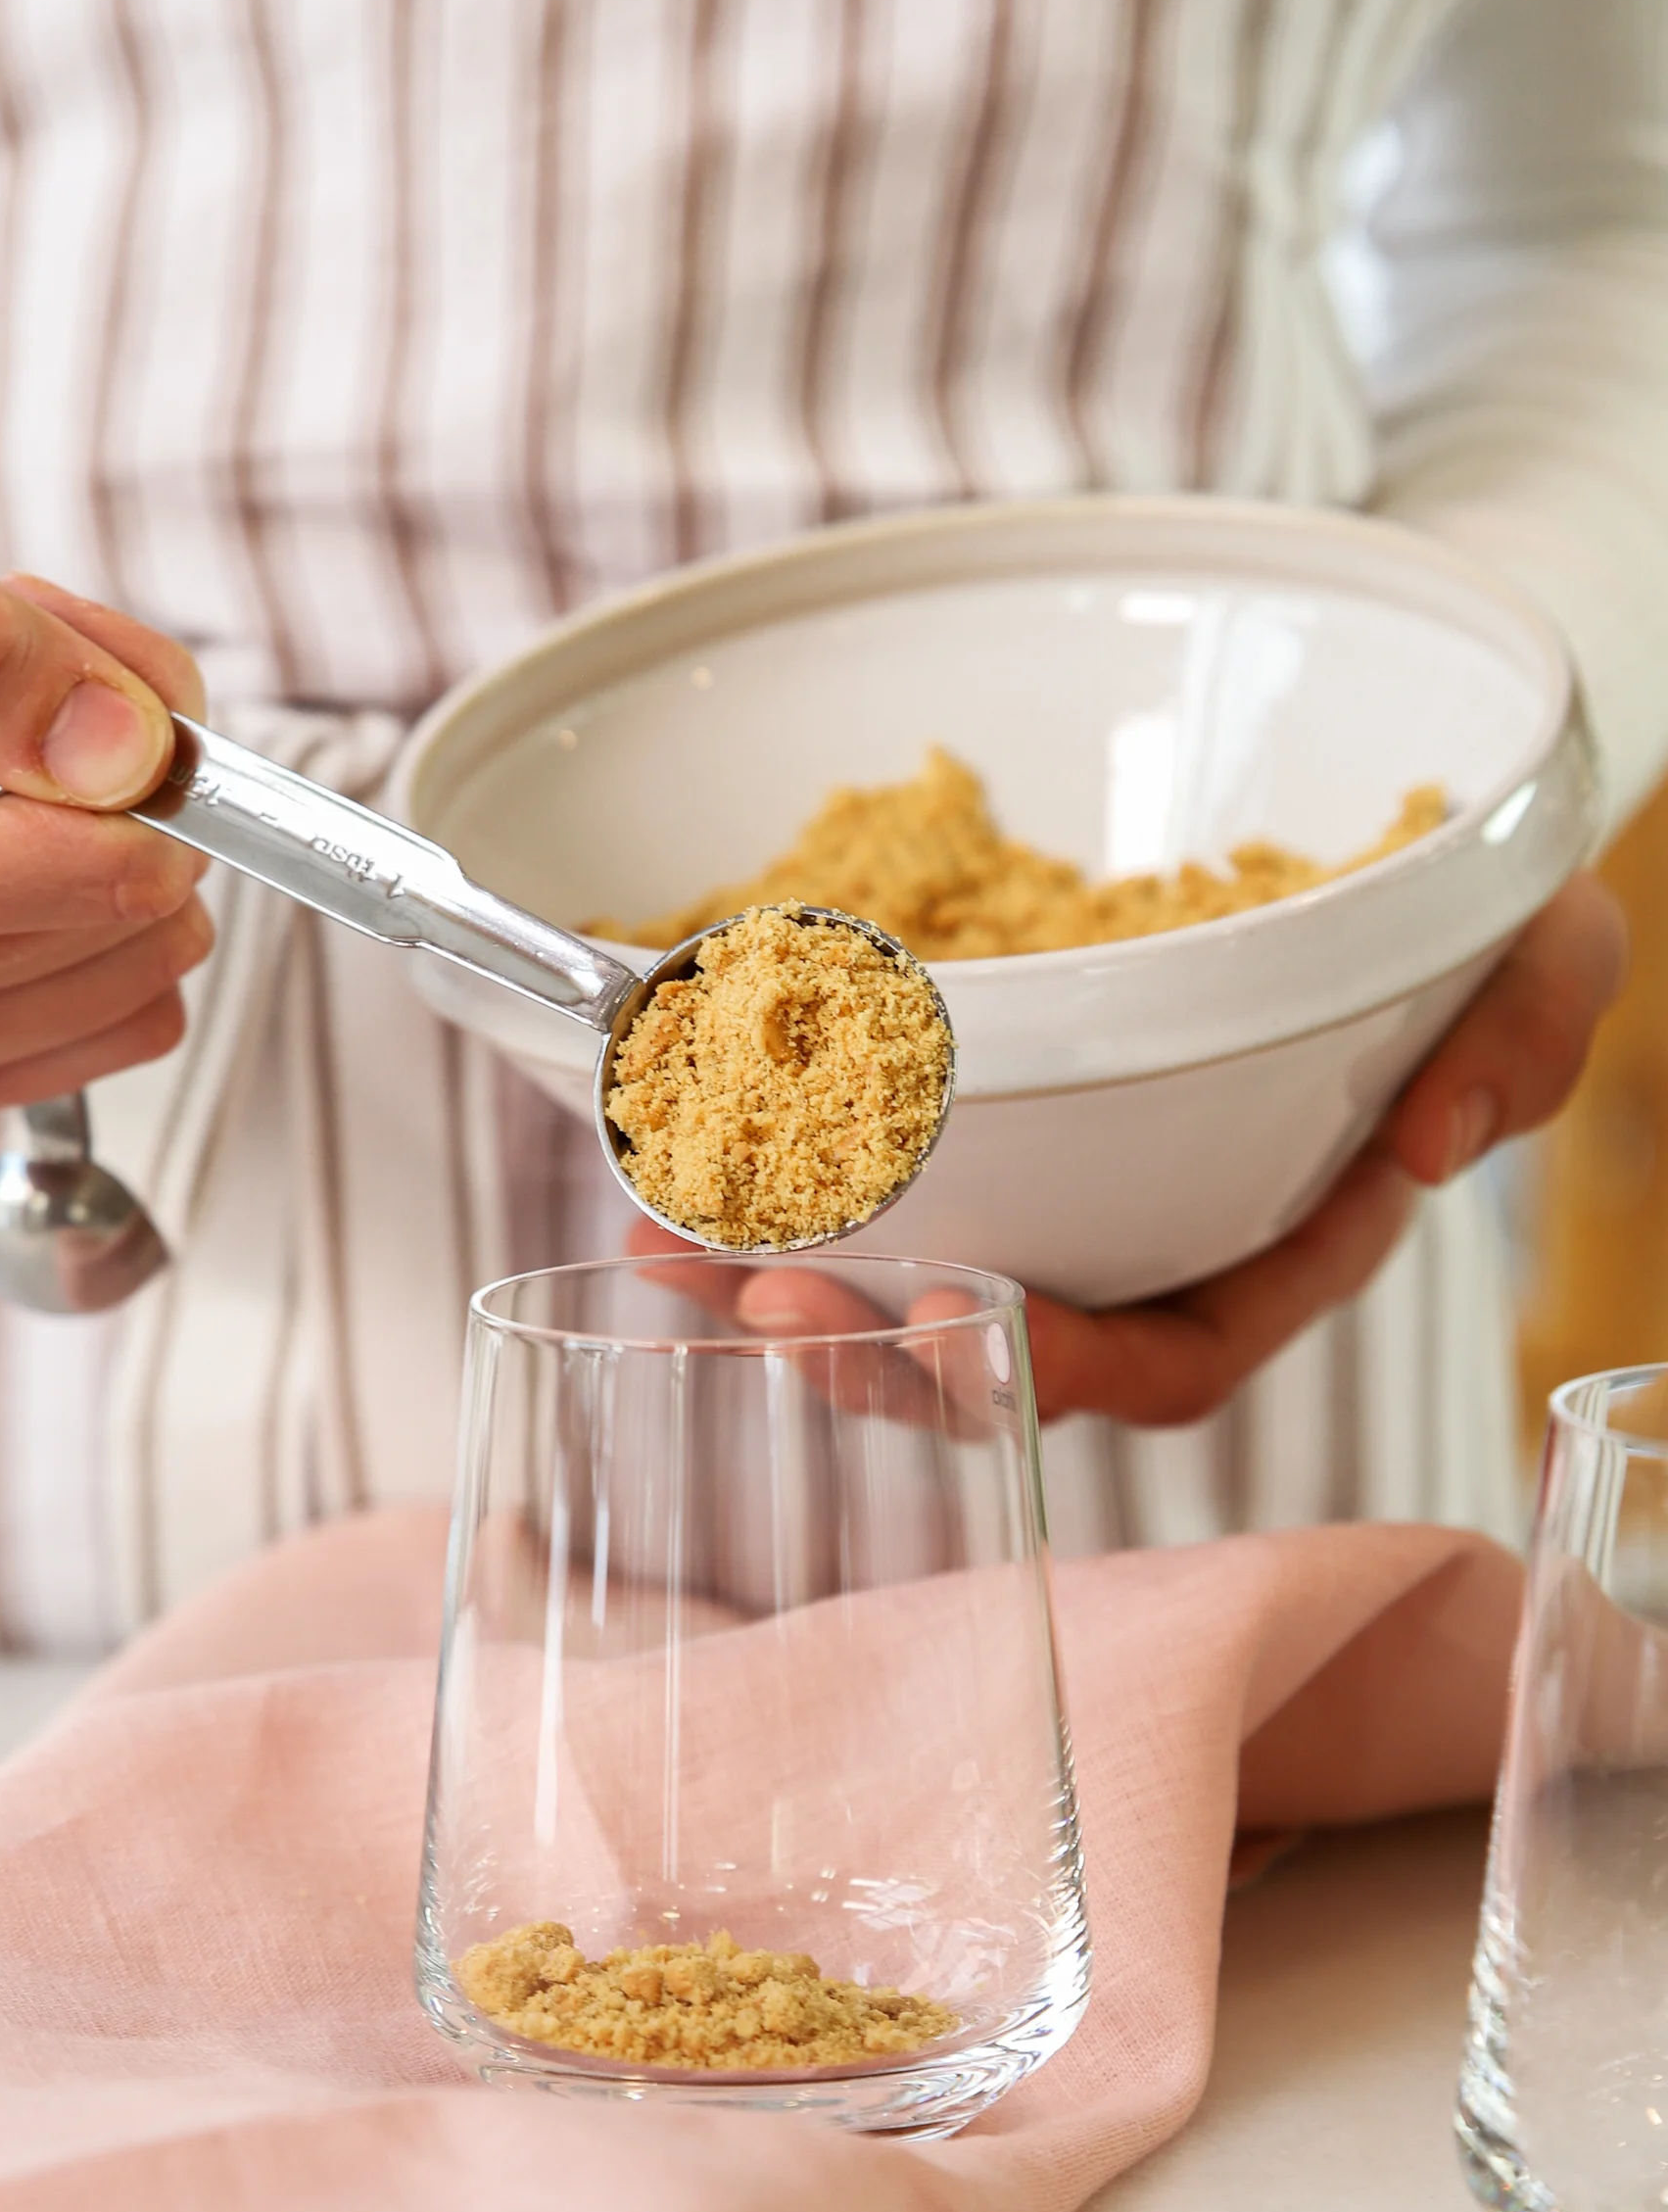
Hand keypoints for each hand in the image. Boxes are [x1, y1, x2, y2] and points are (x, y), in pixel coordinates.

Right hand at [0, 457, 212, 1120]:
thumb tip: (128, 754)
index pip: (105, 870)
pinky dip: (102, 927)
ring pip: (148, 967)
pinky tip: (4, 856)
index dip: (141, 749)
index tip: (73, 675)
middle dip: (116, 783)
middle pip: (141, 913)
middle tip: (4, 706)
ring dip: (110, 848)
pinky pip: (130, 1019)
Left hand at [627, 870, 1628, 1427]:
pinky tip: (672, 1147)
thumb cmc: (1476, 921)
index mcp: (1279, 1247)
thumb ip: (1519, 1045)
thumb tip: (1431, 1140)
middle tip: (763, 1301)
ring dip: (783, 1281)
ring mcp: (1059, 1182)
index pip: (1175, 1356)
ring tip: (665, 1247)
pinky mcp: (983, 1105)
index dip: (1074, 1372)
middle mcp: (1152, 1241)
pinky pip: (865, 1168)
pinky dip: (769, 1167)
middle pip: (1002, 1351)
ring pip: (909, 1276)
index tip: (983, 1341)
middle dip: (876, 1352)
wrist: (1394, 839)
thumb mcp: (1545, 964)